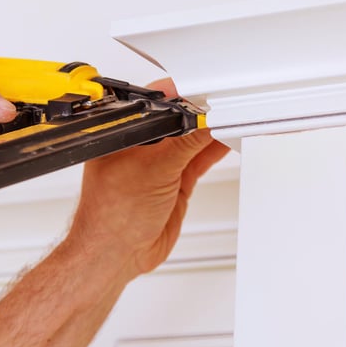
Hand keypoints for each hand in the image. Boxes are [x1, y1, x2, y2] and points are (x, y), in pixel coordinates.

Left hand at [69, 78, 229, 277]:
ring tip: (234, 119)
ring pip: (193, 140)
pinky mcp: (175, 182)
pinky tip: (228, 140)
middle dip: (203, 113)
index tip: (208, 92)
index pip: (160, 104)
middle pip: (180, 120)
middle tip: (226, 105)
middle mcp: (142, 145)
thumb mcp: (154, 169)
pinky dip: (215, 150)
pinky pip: (199, 159)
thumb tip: (206, 122)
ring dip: (213, 131)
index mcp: (125, 133)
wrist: (117, 254)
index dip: (185, 96)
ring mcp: (160, 164)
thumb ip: (185, 144)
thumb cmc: (111, 215)